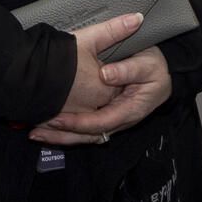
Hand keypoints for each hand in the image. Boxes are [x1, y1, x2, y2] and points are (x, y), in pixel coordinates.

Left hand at [32, 20, 173, 145]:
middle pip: (89, 136)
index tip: (56, 119)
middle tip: (36, 132)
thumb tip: (105, 75)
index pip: (100, 123)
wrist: (165, 73)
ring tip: (36, 134)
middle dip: (62, 136)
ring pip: (86, 136)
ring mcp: (113, 121)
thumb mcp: (148, 64)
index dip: (77, 123)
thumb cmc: (156, 68)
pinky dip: (68, 131)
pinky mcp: (106, 117)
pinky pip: (87, 129)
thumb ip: (128, 69)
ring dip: (61, 137)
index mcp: (130, 110)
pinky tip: (50, 129)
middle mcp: (120, 121)